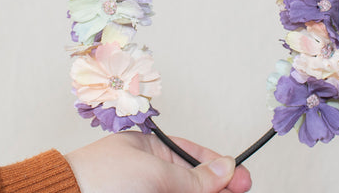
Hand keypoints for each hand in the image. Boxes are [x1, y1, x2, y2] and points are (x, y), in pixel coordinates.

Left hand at [65, 131, 251, 192]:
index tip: (241, 178)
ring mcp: (147, 191)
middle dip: (218, 187)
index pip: (192, 156)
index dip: (218, 166)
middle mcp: (150, 172)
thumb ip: (191, 176)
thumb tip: (226, 168)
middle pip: (194, 180)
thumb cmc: (98, 177)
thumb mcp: (152, 172)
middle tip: (240, 191)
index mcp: (150, 150)